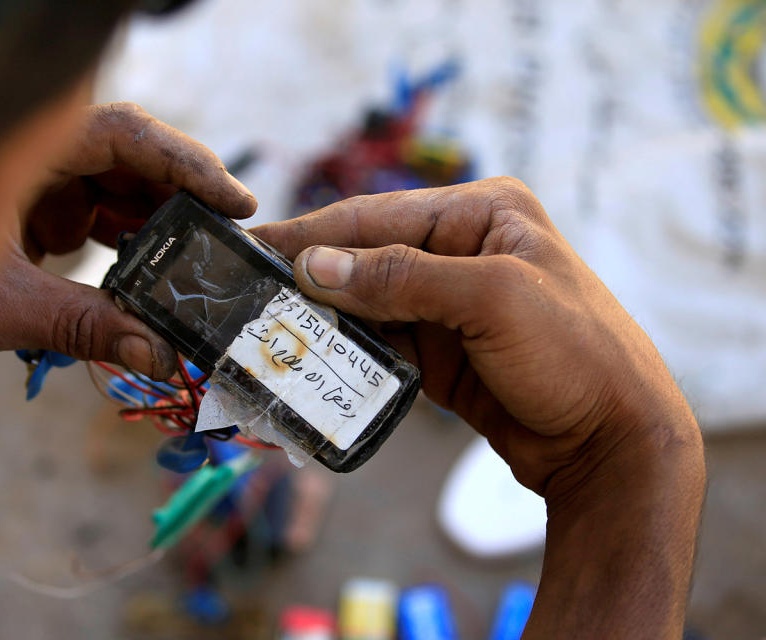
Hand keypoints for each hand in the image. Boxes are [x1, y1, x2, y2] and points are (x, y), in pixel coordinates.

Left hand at [0, 103, 256, 377]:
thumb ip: (83, 325)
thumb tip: (158, 352)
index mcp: (22, 152)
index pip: (123, 135)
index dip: (186, 163)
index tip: (233, 199)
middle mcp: (36, 158)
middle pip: (131, 161)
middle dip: (181, 199)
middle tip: (226, 237)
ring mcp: (37, 184)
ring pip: (119, 190)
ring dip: (159, 226)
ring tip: (198, 263)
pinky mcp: (38, 212)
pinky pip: (100, 216)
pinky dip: (131, 243)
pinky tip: (155, 271)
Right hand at [254, 178, 704, 637]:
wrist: (614, 441)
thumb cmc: (575, 355)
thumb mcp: (492, 300)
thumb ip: (401, 277)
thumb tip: (314, 266)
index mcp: (482, 212)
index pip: (376, 215)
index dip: (311, 233)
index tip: (252, 247)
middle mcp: (462, 247)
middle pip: (365, 255)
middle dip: (310, 277)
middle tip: (246, 295)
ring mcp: (450, 300)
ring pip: (366, 301)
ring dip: (323, 317)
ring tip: (266, 330)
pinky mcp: (442, 347)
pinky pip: (380, 340)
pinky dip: (346, 350)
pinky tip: (313, 358)